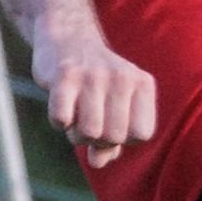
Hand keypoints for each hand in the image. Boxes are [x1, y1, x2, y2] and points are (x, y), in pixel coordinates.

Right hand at [35, 32, 156, 168]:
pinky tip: (62, 104)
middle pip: (114, 137)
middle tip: (89, 120)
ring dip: (76, 133)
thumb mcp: (113, 107)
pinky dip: (58, 122)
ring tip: (76, 114)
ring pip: (88, 133)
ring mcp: (93, 76)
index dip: (124, 139)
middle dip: (97, 139)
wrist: (67, 38)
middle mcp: (122, 78)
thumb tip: (99, 162)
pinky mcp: (64, 76)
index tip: (112, 123)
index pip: (141, 135)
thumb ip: (111, 141)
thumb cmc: (96, 83)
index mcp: (142, 84)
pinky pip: (61, 120)